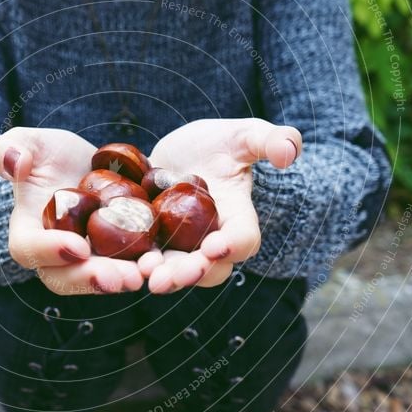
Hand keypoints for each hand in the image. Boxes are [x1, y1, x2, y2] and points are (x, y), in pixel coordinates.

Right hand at [0, 127, 144, 294]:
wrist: (83, 166)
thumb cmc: (46, 155)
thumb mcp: (24, 142)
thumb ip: (5, 150)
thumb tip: (15, 163)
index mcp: (28, 232)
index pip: (29, 249)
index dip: (50, 251)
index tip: (76, 245)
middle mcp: (57, 255)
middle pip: (68, 277)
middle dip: (93, 278)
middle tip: (120, 276)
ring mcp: (90, 259)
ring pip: (102, 278)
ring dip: (123, 279)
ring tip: (145, 273)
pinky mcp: (119, 255)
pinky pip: (132, 266)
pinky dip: (147, 266)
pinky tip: (164, 260)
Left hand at [138, 118, 301, 293]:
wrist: (181, 154)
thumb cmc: (219, 144)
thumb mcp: (244, 135)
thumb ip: (270, 140)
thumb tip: (289, 152)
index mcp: (238, 217)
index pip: (244, 238)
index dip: (233, 245)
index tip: (217, 246)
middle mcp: (212, 240)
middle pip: (208, 268)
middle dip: (190, 273)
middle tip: (168, 276)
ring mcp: (181, 245)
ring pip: (176, 271)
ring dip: (162, 276)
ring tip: (145, 273)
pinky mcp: (154, 242)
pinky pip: (147, 259)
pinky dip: (134, 264)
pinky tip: (121, 263)